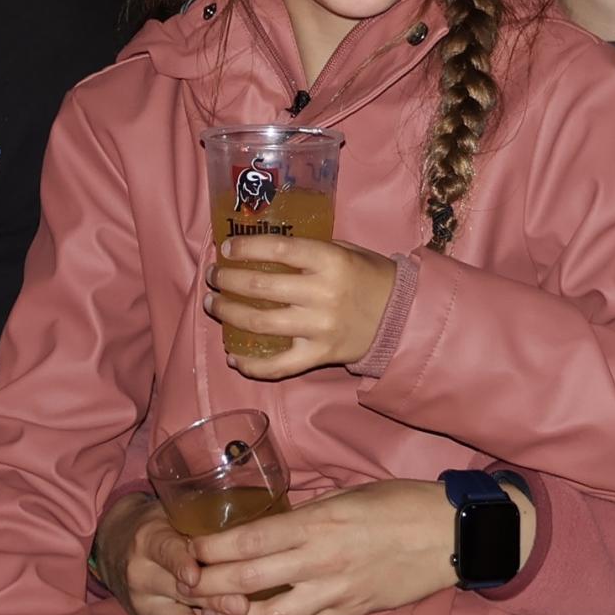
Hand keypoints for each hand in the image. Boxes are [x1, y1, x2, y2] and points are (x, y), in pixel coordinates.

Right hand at [95, 491, 250, 614]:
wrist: (114, 549)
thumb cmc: (158, 526)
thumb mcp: (171, 513)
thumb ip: (201, 523)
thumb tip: (251, 528)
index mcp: (148, 540)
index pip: (165, 552)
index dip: (180, 564)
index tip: (196, 576)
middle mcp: (141, 574)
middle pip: (178, 591)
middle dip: (211, 601)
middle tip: (241, 608)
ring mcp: (143, 604)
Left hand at [190, 479, 491, 614]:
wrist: (448, 534)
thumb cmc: (399, 503)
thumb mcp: (348, 494)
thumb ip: (307, 512)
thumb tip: (268, 522)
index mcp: (318, 523)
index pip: (250, 539)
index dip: (212, 548)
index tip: (188, 549)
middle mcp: (321, 561)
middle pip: (248, 581)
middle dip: (208, 586)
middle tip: (183, 586)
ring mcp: (335, 594)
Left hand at [207, 235, 401, 378]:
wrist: (401, 316)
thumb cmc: (370, 276)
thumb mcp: (346, 250)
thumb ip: (309, 250)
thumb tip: (263, 247)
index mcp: (329, 261)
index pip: (278, 249)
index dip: (246, 247)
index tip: (226, 248)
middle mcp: (321, 294)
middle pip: (260, 286)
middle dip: (227, 280)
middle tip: (213, 277)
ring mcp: (319, 328)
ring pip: (261, 323)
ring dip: (229, 313)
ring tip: (214, 305)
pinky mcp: (319, 356)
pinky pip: (278, 366)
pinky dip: (251, 365)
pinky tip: (233, 357)